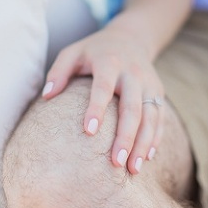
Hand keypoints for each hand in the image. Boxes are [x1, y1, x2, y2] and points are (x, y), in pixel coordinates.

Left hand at [42, 27, 163, 174]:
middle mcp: (133, 73)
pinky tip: (146, 158)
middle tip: (116, 163)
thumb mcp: (73, 52)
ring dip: (143, 143)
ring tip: (132, 169)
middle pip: (133, 107)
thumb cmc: (94, 51)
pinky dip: (155, 138)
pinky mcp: (159, 92)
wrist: (131, 38)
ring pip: (150, 116)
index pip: (104, 87)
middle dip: (126, 136)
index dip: (97, 108)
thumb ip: (59, 72)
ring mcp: (149, 84)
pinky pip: (160, 118)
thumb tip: (47, 97)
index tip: (89, 132)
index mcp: (110, 62)